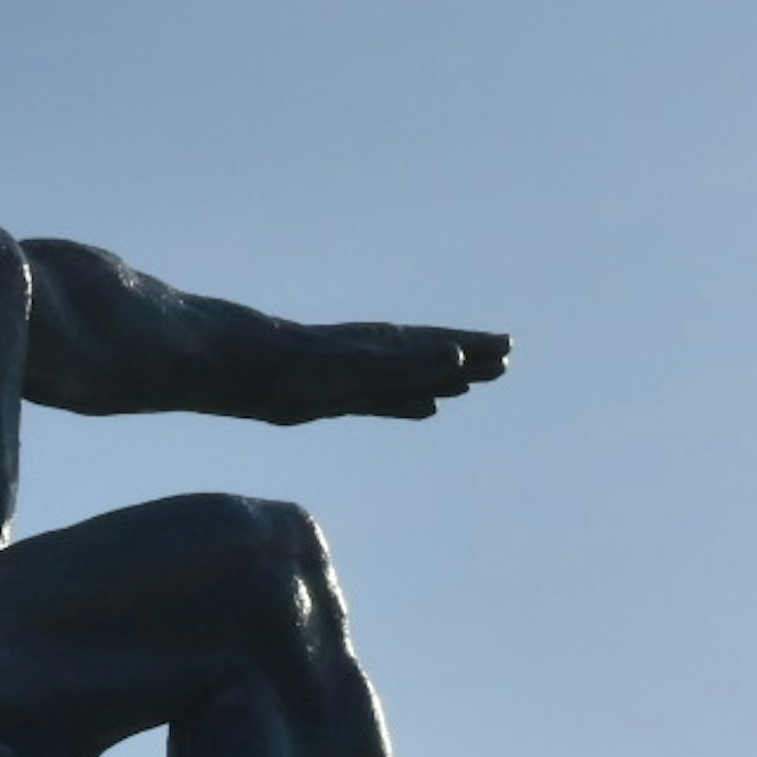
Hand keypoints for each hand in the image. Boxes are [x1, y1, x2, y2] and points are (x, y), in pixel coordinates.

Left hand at [267, 322, 510, 422]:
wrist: (247, 368)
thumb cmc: (301, 368)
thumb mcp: (362, 368)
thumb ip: (409, 365)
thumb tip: (458, 358)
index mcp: (388, 347)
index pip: (442, 347)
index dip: (476, 348)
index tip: (508, 346)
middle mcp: (378, 357)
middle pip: (434, 358)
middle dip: (471, 360)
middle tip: (506, 361)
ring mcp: (359, 375)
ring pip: (414, 378)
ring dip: (445, 381)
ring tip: (473, 383)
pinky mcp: (340, 394)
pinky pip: (390, 399)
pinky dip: (414, 403)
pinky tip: (426, 409)